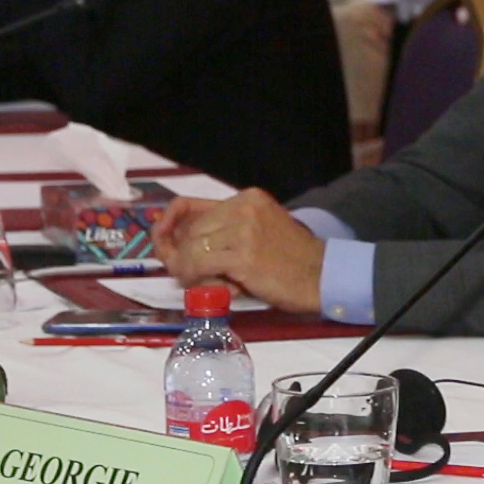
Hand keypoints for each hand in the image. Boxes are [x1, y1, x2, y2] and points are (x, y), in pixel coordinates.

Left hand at [157, 189, 324, 314]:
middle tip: (181, 272)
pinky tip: (201, 285)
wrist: (323, 275)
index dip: (171, 222)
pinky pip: (201, 264)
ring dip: (186, 268)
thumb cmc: (293, 259)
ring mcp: (244, 230)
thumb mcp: (261, 230)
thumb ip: (226, 229)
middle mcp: (244, 208)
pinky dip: (193, 277)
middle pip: (191, 230)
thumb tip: (181, 240)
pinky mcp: (243, 255)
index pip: (192, 205)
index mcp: (248, 198)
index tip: (161, 237)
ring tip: (195, 281)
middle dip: (178, 252)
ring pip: (192, 247)